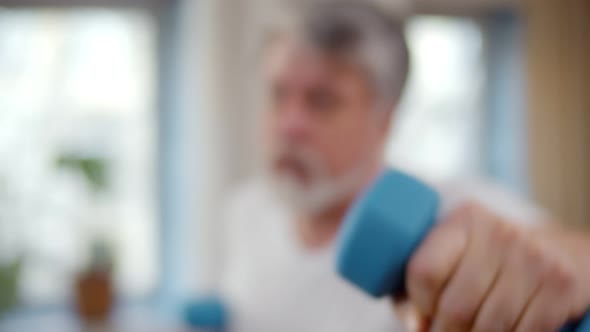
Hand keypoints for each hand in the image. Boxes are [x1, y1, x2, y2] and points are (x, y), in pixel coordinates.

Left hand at [403, 201, 589, 331]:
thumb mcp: (451, 256)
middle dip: (446, 331)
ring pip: (489, 326)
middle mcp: (498, 232)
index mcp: (462, 220)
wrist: (556, 253)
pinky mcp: (560, 284)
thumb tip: (417, 326)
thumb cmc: (486, 260)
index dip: (420, 302)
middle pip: (455, 307)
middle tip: (446, 330)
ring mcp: (533, 257)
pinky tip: (503, 330)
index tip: (426, 308)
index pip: (425, 272)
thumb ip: (423, 284)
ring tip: (472, 331)